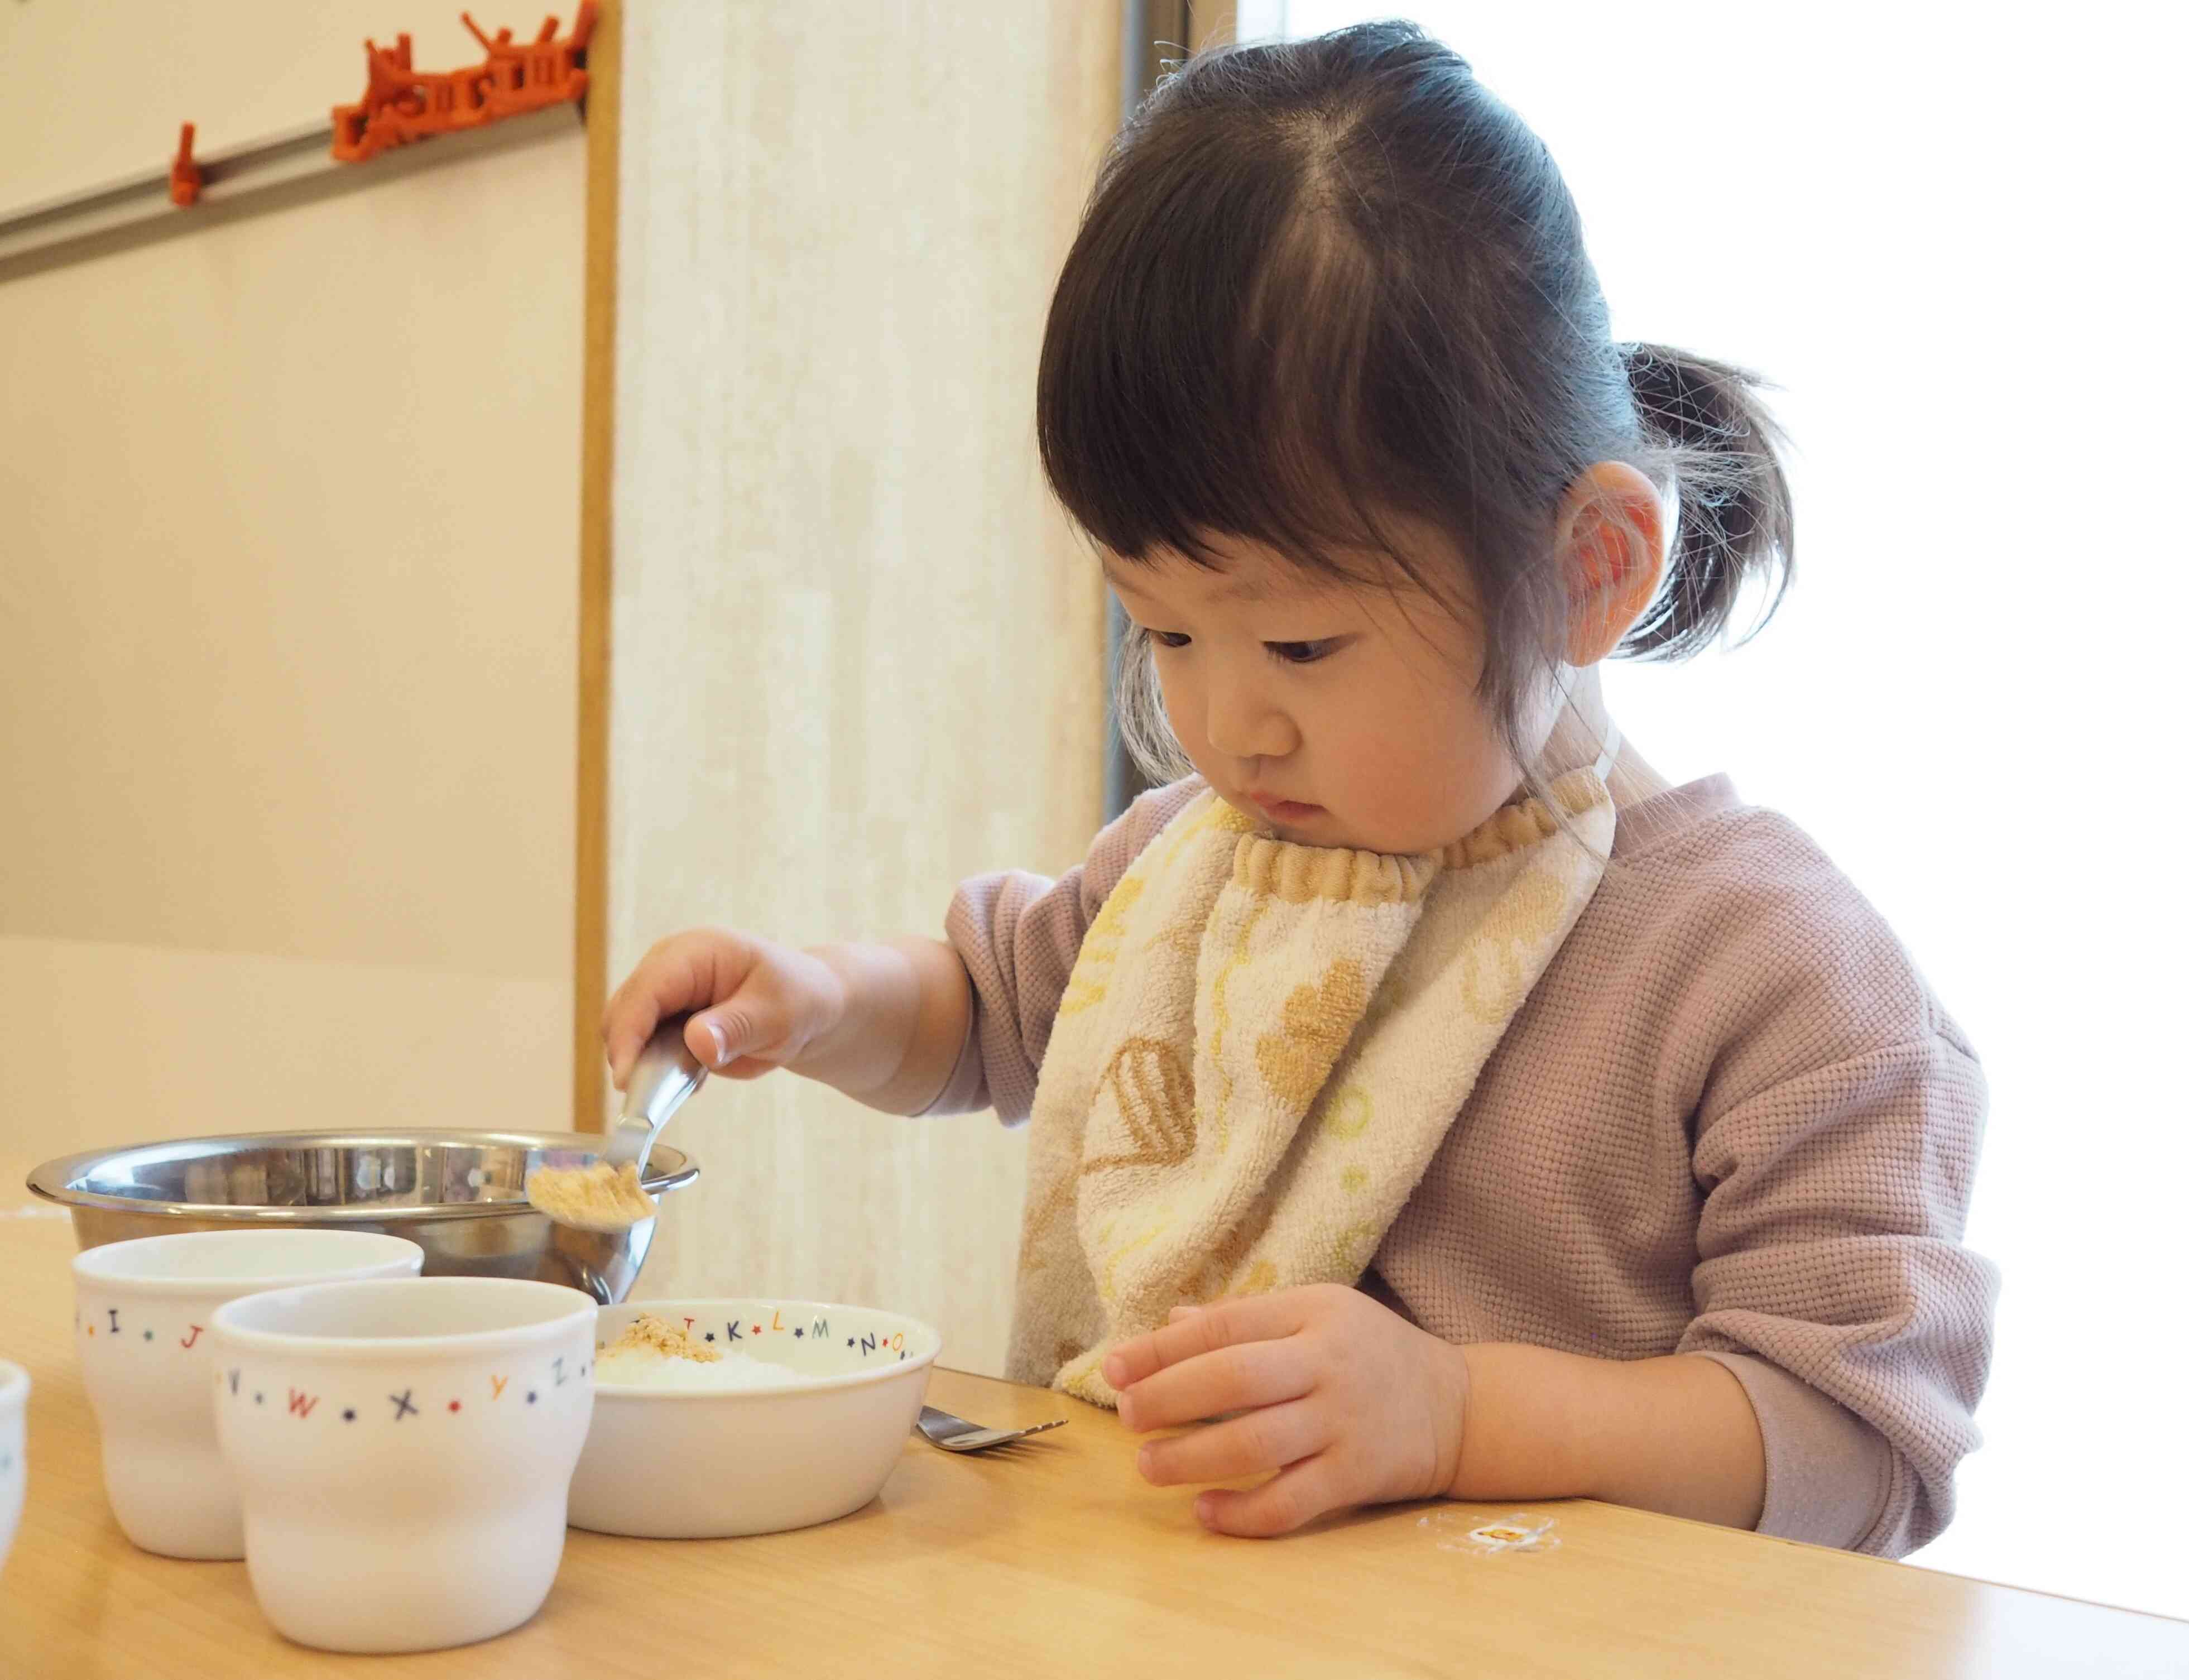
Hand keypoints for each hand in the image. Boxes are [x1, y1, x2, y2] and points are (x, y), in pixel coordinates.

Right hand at [601, 928, 846, 1090]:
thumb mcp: (777, 1014)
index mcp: (695, 953)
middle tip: (649, 1099)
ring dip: (643, 1064)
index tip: (627, 1078)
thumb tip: (698, 1043)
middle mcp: (669, 967)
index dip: (630, 1034)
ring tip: (686, 1082)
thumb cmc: (797, 999)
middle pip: (623, 1011)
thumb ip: (737, 1027)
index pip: (647, 990)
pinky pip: (644, 1048)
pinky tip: (692, 1078)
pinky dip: (656, 1069)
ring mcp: (664, 992)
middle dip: (629, 1054)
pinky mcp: (665, 1018)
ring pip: (626, 1032)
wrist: (808, 1007)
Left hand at [1103, 1284, 1469, 1537]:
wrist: (1459, 1406)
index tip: (1115, 1368)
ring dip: (1192, 1458)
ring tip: (1148, 1465)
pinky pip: (1290, 1503)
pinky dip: (1242, 1513)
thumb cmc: (1370, 1353)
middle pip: (1234, 1378)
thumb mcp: (1318, 1313)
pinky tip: (1205, 1511)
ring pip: (1255, 1443)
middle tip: (1128, 1414)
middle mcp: (1326, 1365)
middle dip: (1169, 1397)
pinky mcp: (1355, 1476)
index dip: (1162, 1347)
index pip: (1224, 1326)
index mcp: (1312, 1314)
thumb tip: (1170, 1322)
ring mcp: (1342, 1423)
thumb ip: (1246, 1320)